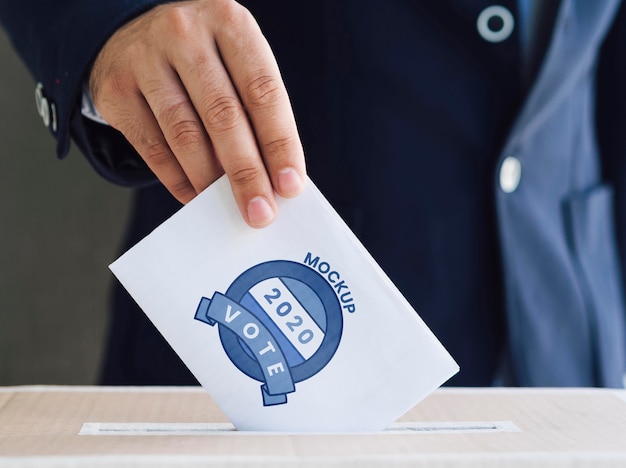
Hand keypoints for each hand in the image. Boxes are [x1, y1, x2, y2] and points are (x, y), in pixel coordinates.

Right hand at [89, 0, 305, 227]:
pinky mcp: (115, 88)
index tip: (290, 187)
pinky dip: (177, 180)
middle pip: (223, 115)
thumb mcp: (235, 62)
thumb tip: (272, 178)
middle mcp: (185, 33)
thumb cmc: (203, 58)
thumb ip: (255, 110)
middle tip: (261, 211)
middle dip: (246, 173)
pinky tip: (195, 197)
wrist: (132, 33)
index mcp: (230, 22)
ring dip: (210, 181)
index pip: (263, 91)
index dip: (279, 143)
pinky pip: (151, 147)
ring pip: (185, 134)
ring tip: (229, 207)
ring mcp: (145, 58)